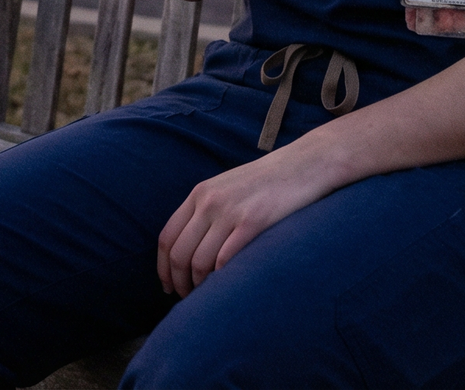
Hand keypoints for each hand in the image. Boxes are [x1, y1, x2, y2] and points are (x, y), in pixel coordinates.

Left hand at [156, 146, 340, 296]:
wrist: (301, 165)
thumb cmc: (264, 182)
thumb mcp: (226, 188)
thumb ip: (204, 211)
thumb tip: (185, 249)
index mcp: (200, 193)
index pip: (167, 237)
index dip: (163, 268)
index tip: (167, 286)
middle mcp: (210, 201)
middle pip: (180, 254)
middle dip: (179, 283)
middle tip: (186, 298)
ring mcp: (231, 211)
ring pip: (200, 262)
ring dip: (199, 286)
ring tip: (207, 295)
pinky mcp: (253, 222)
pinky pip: (226, 260)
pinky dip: (221, 278)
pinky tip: (226, 284)